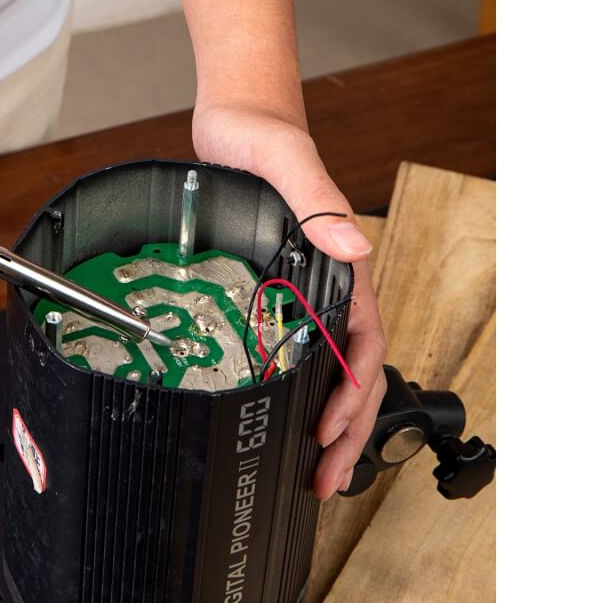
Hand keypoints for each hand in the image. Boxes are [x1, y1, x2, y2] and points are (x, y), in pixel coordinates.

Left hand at [192, 103, 387, 498]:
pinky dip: (296, 394)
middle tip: (322, 482)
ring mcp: (304, 292)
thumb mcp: (288, 164)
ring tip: (310, 471)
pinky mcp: (276, 293)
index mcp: (342, 266)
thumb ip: (318, 201)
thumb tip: (354, 247)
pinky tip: (280, 418)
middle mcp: (329, 285)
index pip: (363, 345)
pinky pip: (297, 354)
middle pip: (351, 373)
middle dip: (344, 432)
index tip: (329, 433)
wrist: (239, 120)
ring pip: (328, 371)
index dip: (352, 396)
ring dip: (325, 424)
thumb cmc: (264, 137)